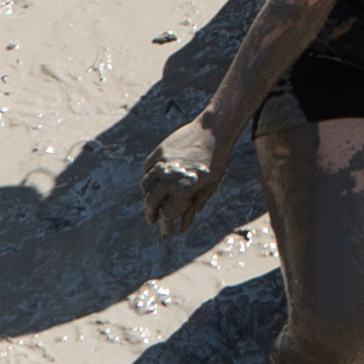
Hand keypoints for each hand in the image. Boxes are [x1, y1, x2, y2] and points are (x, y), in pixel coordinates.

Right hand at [139, 117, 234, 238]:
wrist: (215, 129)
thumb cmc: (218, 160)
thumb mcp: (211, 186)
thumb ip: (194, 205)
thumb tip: (182, 225)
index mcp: (183, 188)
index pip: (167, 215)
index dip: (166, 227)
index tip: (167, 233)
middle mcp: (169, 176)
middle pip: (152, 202)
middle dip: (151, 214)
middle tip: (153, 220)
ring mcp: (162, 162)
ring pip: (146, 185)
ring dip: (147, 197)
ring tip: (150, 203)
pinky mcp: (159, 151)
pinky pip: (148, 168)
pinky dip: (148, 177)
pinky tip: (152, 182)